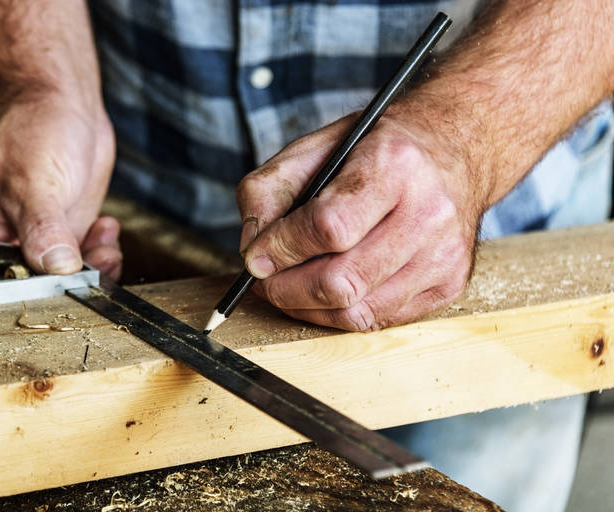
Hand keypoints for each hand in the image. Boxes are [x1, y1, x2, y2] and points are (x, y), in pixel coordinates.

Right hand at [0, 97, 121, 279]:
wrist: (62, 103)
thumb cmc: (29, 130)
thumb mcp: (33, 182)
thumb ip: (43, 229)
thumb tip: (57, 269)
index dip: (21, 301)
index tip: (55, 293)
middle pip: (28, 296)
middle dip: (65, 288)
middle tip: (88, 267)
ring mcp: (32, 247)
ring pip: (62, 285)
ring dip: (91, 271)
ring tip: (101, 241)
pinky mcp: (62, 240)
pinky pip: (83, 268)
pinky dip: (101, 256)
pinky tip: (105, 228)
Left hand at [236, 111, 483, 330]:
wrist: (456, 149)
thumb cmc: (378, 148)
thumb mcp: (317, 146)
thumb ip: (270, 188)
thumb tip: (251, 247)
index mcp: (394, 165)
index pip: (328, 226)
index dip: (282, 248)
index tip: (255, 257)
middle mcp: (429, 212)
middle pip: (342, 280)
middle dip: (287, 288)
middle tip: (264, 281)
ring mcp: (444, 255)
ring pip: (358, 310)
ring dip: (307, 307)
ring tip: (288, 288)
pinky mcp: (449, 284)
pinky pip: (378, 321)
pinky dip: (339, 313)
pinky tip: (324, 292)